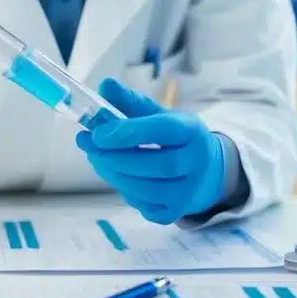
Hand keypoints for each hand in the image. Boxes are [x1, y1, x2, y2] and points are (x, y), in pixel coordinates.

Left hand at [76, 78, 225, 224]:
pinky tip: (119, 178)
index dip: (129, 132)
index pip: (164, 130)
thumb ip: (131, 102)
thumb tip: (105, 85)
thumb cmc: (175, 138)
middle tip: (89, 147)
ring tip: (98, 159)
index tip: (98, 133)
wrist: (207, 170)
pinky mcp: (176, 212)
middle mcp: (197, 162)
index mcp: (192, 130)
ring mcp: (189, 191)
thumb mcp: (159, 115)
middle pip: (156, 164)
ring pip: (149, 189)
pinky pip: (145, 207)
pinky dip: (126, 193)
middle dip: (116, 157)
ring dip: (115, 175)